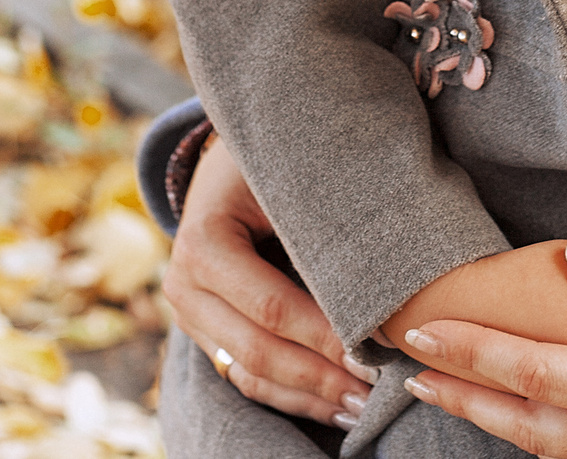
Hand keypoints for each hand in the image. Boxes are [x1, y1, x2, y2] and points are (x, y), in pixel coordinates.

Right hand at [159, 137, 376, 428]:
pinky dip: (291, 395)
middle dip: (321, 376)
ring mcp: (190, 314)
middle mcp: (184, 285)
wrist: (231, 158)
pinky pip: (245, 376)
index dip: (324, 334)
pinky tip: (335, 405)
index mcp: (203, 242)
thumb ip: (323, 228)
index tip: (378, 349)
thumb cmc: (274, 160)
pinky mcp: (205, 331)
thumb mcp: (291, 179)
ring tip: (362, 408)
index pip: (270, 306)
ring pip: (248, 375)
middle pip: (256, 351)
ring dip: (309, 396)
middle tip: (377, 388)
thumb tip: (382, 293)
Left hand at [402, 237, 566, 458]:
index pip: (541, 375)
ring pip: (551, 450)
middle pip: (530, 427)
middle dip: (464, 396)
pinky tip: (518, 410)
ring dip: (493, 419)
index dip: (477, 352)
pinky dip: (539, 433)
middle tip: (407, 365)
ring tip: (445, 386)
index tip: (426, 328)